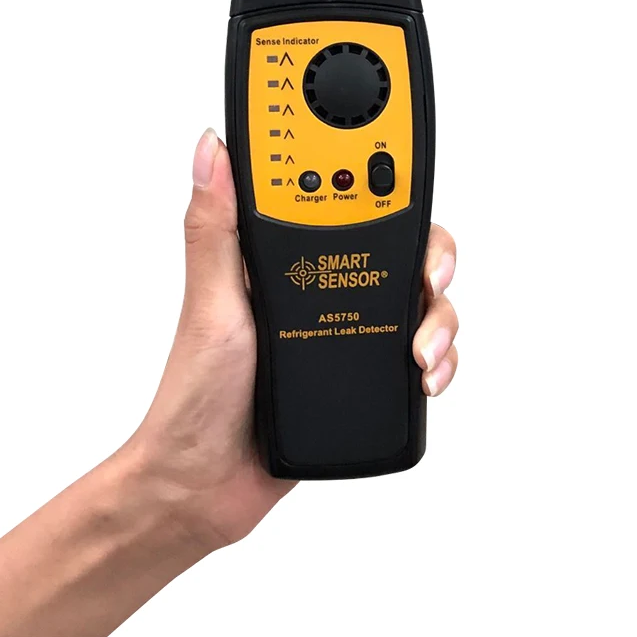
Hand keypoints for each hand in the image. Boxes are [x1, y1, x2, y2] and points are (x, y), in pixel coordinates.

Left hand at [123, 128, 458, 549]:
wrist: (206, 486)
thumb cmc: (196, 396)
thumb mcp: (210, 305)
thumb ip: (216, 228)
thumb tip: (212, 149)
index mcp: (288, 259)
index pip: (342, 196)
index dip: (377, 174)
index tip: (402, 168)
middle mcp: (326, 283)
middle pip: (402, 244)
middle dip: (430, 253)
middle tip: (431, 275)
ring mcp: (352, 326)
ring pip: (423, 297)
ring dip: (440, 315)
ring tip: (422, 351)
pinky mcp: (369, 369)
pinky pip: (427, 350)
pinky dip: (440, 358)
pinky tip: (427, 376)